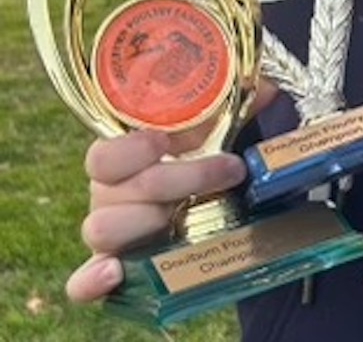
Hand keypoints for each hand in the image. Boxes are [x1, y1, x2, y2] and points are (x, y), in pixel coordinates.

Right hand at [65, 79, 276, 303]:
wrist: (223, 185)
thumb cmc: (214, 145)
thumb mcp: (226, 117)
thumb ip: (238, 96)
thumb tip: (270, 87)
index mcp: (126, 152)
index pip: (103, 154)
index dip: (129, 149)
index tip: (164, 139)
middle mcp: (111, 191)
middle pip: (113, 193)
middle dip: (176, 181)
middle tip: (230, 169)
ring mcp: (114, 229)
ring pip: (102, 231)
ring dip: (149, 222)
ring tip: (192, 215)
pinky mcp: (119, 267)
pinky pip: (85, 282)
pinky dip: (93, 281)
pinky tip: (115, 274)